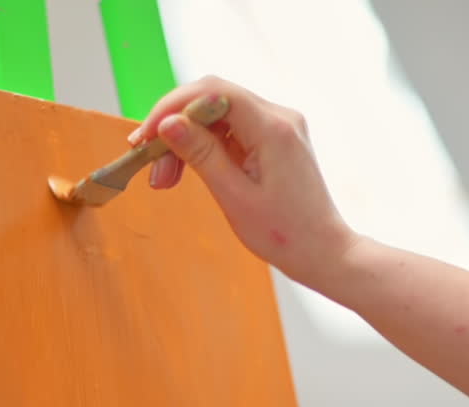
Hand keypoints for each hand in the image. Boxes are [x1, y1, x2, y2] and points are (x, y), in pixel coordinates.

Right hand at [131, 76, 359, 289]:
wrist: (322, 251)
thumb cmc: (285, 234)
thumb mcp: (234, 196)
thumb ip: (200, 154)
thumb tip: (167, 123)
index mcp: (273, 128)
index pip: (213, 92)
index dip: (172, 107)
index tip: (145, 135)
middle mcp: (279, 117)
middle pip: (212, 100)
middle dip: (175, 126)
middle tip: (149, 162)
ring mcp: (279, 127)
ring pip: (217, 115)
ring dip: (187, 140)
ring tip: (165, 177)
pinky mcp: (274, 139)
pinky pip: (231, 130)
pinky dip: (205, 146)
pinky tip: (187, 170)